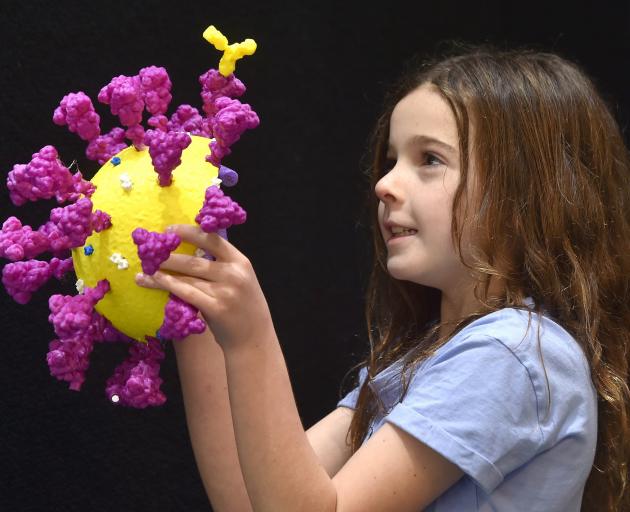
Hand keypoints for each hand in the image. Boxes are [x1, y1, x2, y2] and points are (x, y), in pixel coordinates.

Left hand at [134, 224, 273, 351]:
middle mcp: (234, 274)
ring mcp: (225, 292)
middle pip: (194, 260)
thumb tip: (190, 252)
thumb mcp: (242, 280)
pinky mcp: (216, 308)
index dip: (189, 233)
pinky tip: (153, 281)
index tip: (170, 230)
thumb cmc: (244, 308)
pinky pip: (185, 293)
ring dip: (161, 272)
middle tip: (150, 251)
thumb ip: (223, 266)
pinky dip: (166, 285)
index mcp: (241, 262)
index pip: (213, 240)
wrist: (255, 339)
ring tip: (144, 269)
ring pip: (186, 278)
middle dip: (169, 255)